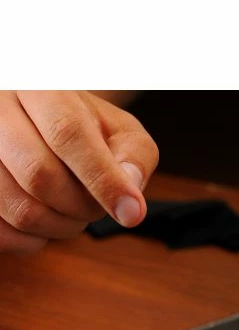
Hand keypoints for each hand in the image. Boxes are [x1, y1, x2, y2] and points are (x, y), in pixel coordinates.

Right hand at [0, 91, 157, 252]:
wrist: (38, 124)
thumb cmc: (85, 129)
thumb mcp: (119, 130)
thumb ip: (134, 154)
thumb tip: (130, 188)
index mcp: (40, 88)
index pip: (67, 133)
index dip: (103, 179)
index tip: (132, 213)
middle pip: (40, 175)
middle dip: (83, 207)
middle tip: (96, 206)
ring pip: (19, 208)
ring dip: (61, 227)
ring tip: (74, 212)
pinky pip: (0, 233)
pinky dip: (33, 241)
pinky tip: (47, 221)